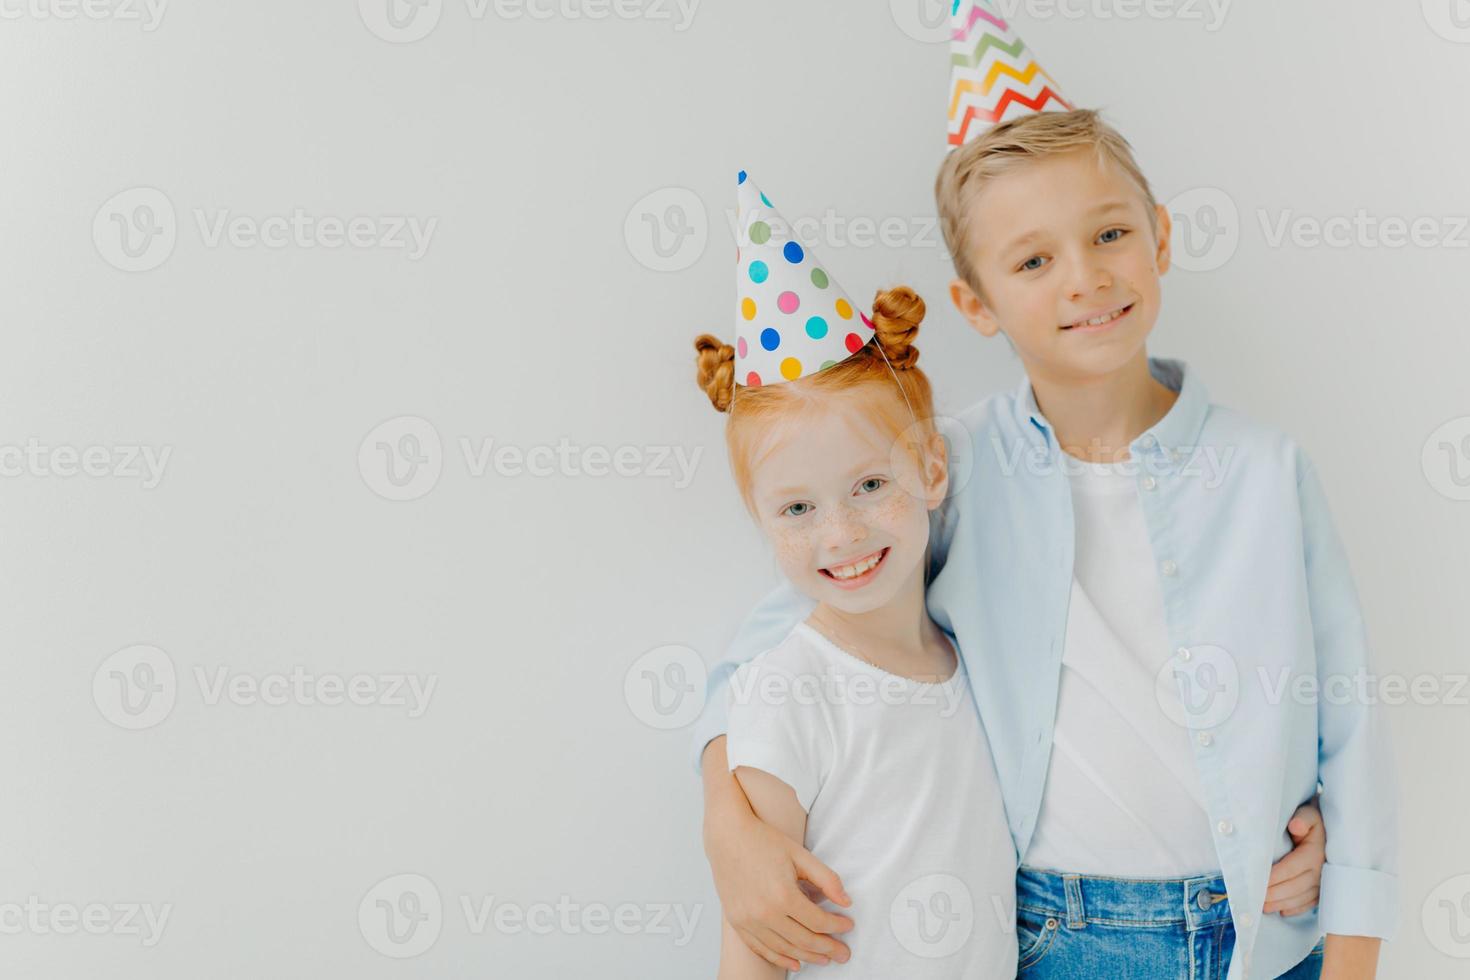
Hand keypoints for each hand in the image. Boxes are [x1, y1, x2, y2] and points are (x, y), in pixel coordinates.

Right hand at [707, 807, 854, 970]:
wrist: (727, 836)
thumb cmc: (764, 841)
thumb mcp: (801, 855)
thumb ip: (827, 879)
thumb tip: (847, 902)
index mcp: (783, 895)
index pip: (818, 922)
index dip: (837, 926)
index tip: (849, 925)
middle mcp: (764, 913)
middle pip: (804, 941)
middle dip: (828, 949)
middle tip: (844, 954)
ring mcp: (748, 920)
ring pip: (784, 949)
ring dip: (808, 957)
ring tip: (825, 959)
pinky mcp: (737, 922)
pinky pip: (761, 948)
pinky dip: (779, 958)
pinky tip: (795, 963)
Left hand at [1264, 800, 1325, 915]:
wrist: (1330, 828)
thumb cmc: (1312, 820)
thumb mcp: (1309, 814)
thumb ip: (1302, 818)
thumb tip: (1295, 825)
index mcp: (1314, 853)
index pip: (1290, 869)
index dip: (1273, 878)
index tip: (1257, 883)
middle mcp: (1321, 870)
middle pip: (1294, 887)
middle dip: (1274, 894)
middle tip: (1255, 899)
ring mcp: (1324, 881)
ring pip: (1302, 897)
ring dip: (1282, 903)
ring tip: (1264, 907)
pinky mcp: (1324, 888)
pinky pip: (1311, 903)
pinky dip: (1296, 908)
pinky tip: (1282, 911)